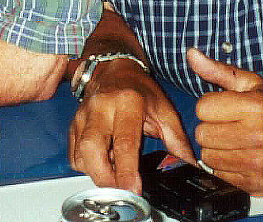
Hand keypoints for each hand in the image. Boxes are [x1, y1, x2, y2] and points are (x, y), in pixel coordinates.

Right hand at [68, 59, 195, 193]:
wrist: (113, 70)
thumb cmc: (140, 90)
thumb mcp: (164, 110)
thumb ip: (177, 141)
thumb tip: (190, 167)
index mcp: (127, 103)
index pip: (124, 142)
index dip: (126, 171)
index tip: (132, 191)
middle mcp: (100, 108)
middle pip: (92, 150)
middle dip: (104, 179)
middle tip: (121, 193)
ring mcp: (83, 116)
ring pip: (80, 156)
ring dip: (97, 174)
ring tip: (115, 174)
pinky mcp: (73, 124)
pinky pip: (74, 155)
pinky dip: (87, 166)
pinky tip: (103, 162)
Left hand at [188, 48, 262, 194]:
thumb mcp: (252, 85)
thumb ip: (219, 71)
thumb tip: (191, 54)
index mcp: (256, 106)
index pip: (203, 108)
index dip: (210, 108)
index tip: (223, 109)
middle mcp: (258, 134)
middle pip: (202, 134)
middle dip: (211, 130)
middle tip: (228, 128)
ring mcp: (257, 161)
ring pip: (207, 156)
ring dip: (215, 150)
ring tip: (234, 143)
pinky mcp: (255, 182)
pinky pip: (219, 175)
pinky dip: (224, 167)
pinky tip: (239, 158)